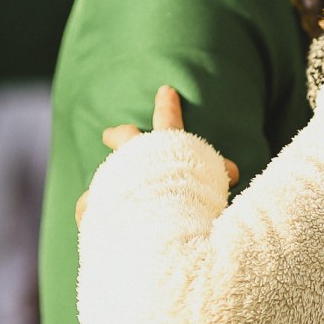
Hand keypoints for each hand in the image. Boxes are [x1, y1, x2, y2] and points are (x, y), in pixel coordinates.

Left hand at [75, 86, 237, 222]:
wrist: (154, 232)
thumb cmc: (188, 205)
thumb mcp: (211, 188)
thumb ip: (218, 176)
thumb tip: (235, 171)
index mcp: (162, 150)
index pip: (169, 121)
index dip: (168, 106)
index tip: (165, 91)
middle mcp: (132, 159)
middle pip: (125, 138)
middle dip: (120, 134)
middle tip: (108, 133)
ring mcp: (110, 182)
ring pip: (104, 176)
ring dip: (104, 184)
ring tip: (100, 195)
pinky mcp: (95, 208)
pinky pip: (89, 209)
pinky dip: (92, 214)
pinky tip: (91, 222)